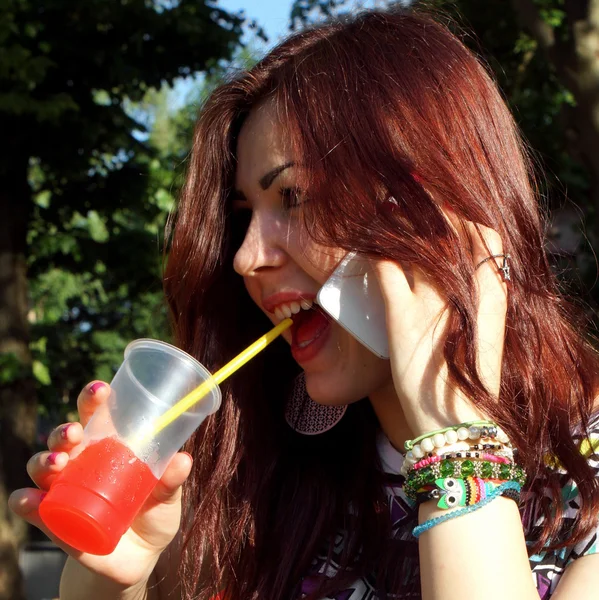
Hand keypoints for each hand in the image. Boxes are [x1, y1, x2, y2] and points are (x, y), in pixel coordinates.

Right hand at [8, 381, 191, 588]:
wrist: (140, 560)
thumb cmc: (154, 515)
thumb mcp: (167, 497)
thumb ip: (172, 480)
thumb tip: (183, 460)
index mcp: (108, 447)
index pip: (95, 416)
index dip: (93, 399)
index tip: (100, 390)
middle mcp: (82, 463)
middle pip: (64, 438)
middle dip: (64, 431)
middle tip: (74, 433)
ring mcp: (65, 490)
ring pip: (43, 466)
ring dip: (45, 461)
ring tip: (57, 463)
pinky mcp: (55, 520)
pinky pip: (33, 508)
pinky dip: (27, 502)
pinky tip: (29, 499)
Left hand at [374, 221, 507, 437]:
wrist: (460, 420)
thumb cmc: (468, 379)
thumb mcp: (481, 333)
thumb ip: (471, 302)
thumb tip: (447, 279)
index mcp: (495, 291)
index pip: (483, 233)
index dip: (458, 213)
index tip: (438, 204)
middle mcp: (469, 288)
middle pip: (445, 228)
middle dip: (422, 207)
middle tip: (402, 198)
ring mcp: (434, 300)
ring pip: (412, 242)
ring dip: (394, 223)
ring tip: (381, 214)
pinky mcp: (403, 315)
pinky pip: (384, 268)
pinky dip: (373, 252)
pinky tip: (365, 246)